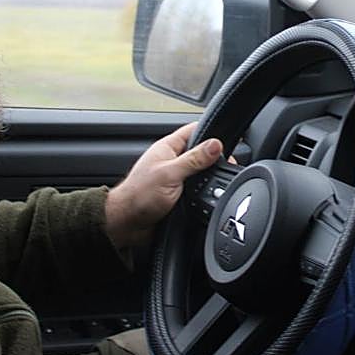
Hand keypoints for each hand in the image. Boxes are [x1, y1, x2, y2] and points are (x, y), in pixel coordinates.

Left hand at [104, 122, 222, 250]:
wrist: (127, 224)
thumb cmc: (139, 196)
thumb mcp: (170, 174)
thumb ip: (194, 159)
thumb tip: (216, 145)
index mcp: (167, 148)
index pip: (193, 130)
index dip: (210, 132)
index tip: (226, 141)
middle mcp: (172, 161)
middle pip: (200, 152)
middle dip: (214, 157)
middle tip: (227, 165)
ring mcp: (175, 178)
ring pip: (199, 171)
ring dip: (208, 176)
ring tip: (220, 179)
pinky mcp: (177, 194)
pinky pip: (196, 188)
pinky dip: (204, 191)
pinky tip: (209, 194)